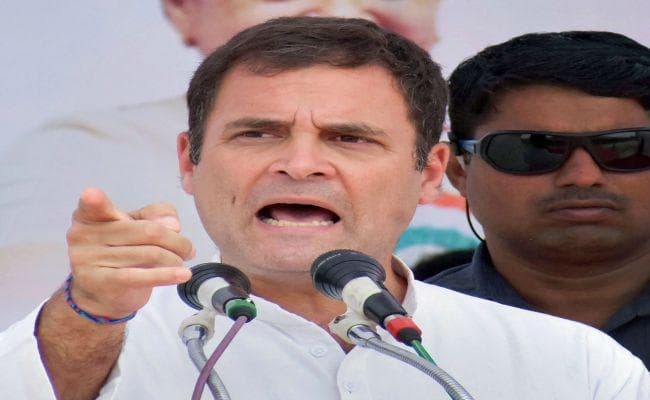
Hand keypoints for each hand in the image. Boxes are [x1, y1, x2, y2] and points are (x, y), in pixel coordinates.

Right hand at [66, 188, 193, 318]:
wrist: (100, 297)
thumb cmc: (119, 254)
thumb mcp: (133, 227)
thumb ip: (154, 215)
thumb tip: (172, 223)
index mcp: (89, 216)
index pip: (95, 205)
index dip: (95, 201)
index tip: (92, 196)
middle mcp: (84, 236)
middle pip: (146, 230)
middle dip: (175, 240)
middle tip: (186, 248)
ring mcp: (91, 261)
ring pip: (150, 253)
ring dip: (175, 258)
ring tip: (181, 261)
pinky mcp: (104, 283)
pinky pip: (140, 277)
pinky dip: (167, 275)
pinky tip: (183, 274)